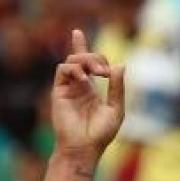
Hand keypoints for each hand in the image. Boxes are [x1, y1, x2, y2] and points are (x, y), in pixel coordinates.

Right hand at [52, 30, 124, 159]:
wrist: (84, 148)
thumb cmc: (100, 134)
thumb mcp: (115, 109)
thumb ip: (117, 88)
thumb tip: (120, 65)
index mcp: (90, 90)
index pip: (85, 64)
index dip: (80, 45)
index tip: (77, 33)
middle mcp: (77, 87)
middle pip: (81, 58)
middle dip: (95, 58)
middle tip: (105, 72)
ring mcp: (67, 88)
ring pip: (72, 60)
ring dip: (87, 60)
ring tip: (100, 73)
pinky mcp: (59, 92)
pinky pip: (63, 70)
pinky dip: (75, 70)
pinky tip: (85, 81)